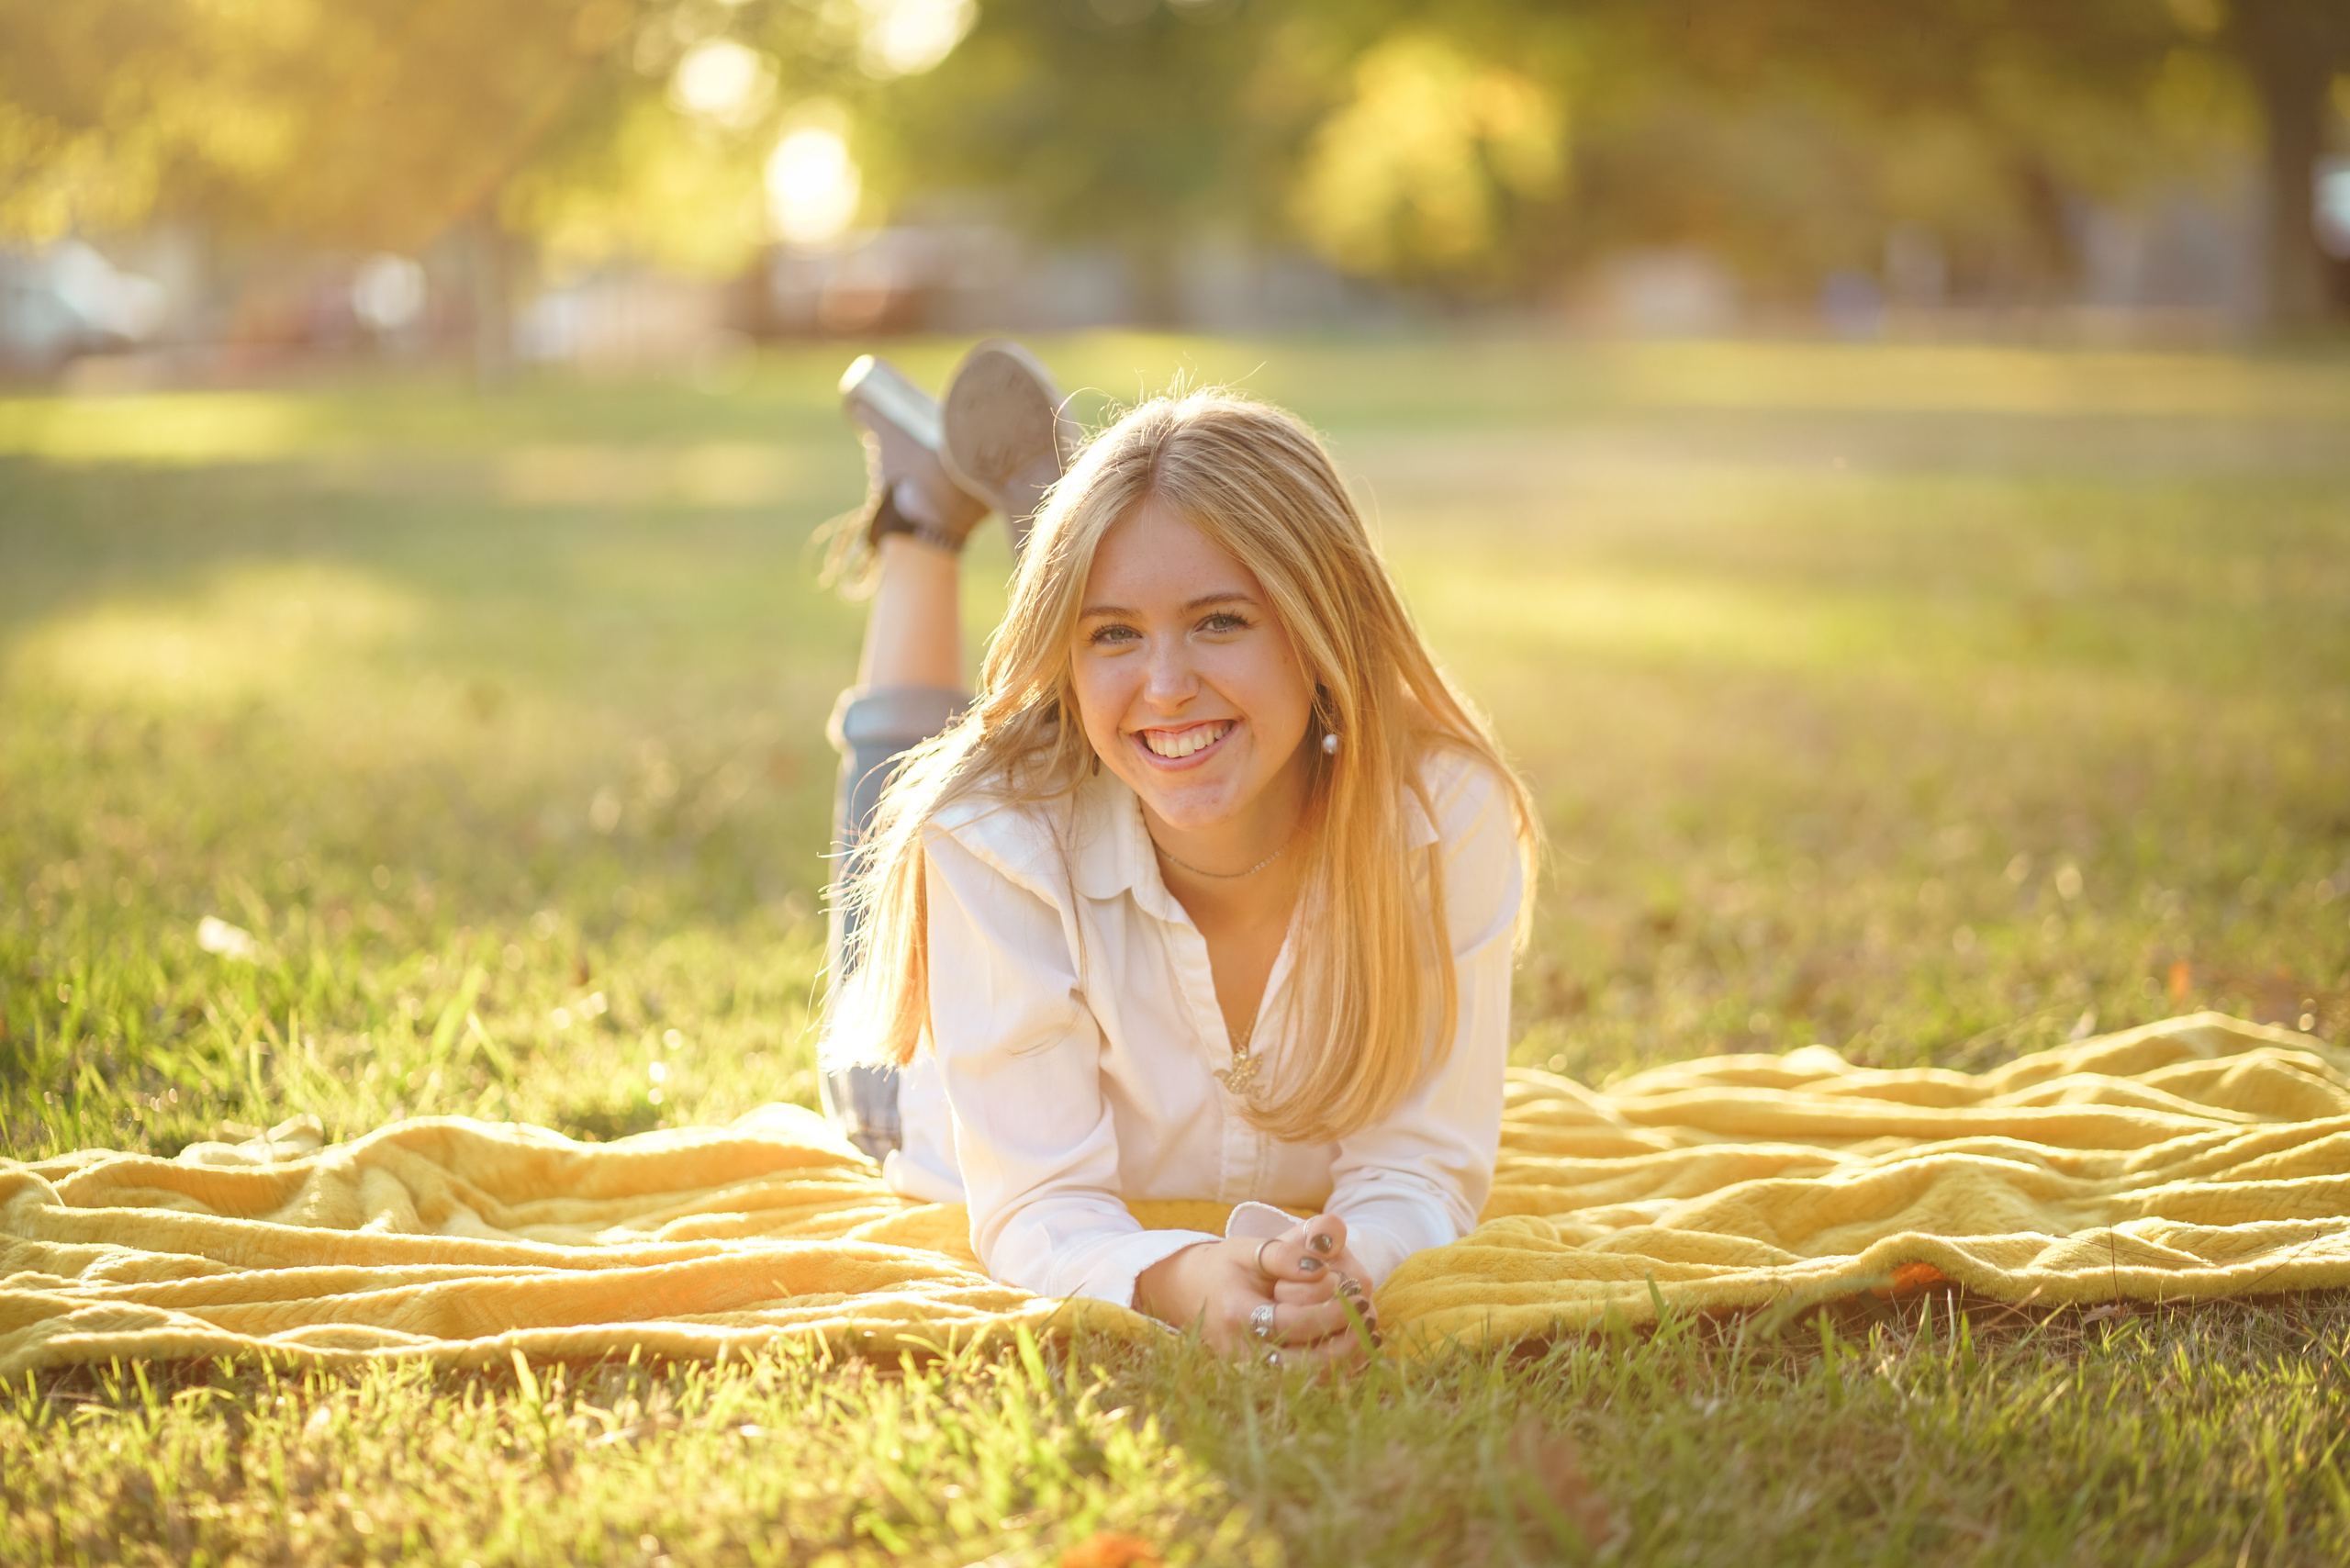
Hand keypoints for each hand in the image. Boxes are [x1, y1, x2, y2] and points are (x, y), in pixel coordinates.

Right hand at [1134, 1213, 1380, 1367]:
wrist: (1189, 1293)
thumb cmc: (1226, 1267)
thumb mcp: (1249, 1248)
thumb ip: (1285, 1252)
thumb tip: (1320, 1265)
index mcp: (1235, 1314)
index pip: (1291, 1323)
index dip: (1330, 1310)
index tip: (1357, 1292)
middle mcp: (1240, 1352)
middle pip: (1302, 1365)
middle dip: (1344, 1342)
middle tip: (1368, 1313)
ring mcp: (1249, 1372)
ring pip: (1305, 1384)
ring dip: (1345, 1362)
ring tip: (1369, 1332)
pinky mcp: (1260, 1381)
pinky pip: (1304, 1386)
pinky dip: (1336, 1371)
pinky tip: (1357, 1348)